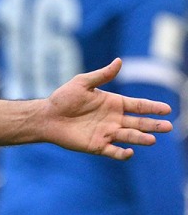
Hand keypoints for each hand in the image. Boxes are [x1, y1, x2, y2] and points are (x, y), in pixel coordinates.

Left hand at [45, 58, 171, 159]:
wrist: (46, 116)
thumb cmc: (63, 98)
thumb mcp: (82, 83)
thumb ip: (102, 75)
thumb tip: (119, 61)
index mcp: (114, 104)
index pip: (139, 106)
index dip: (153, 107)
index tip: (167, 109)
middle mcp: (114, 119)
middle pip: (139, 123)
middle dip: (153, 125)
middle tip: (168, 127)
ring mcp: (107, 133)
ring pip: (129, 137)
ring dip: (140, 138)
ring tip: (152, 139)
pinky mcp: (97, 145)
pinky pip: (113, 151)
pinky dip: (122, 153)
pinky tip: (129, 152)